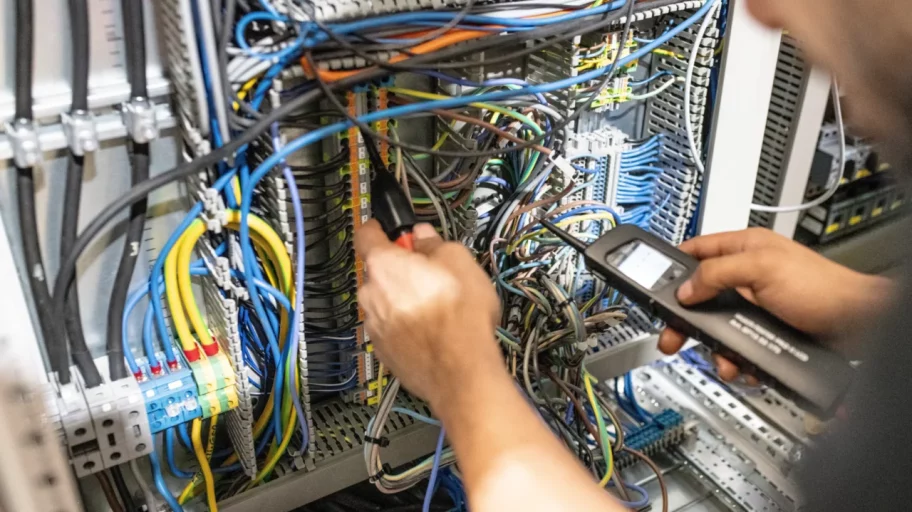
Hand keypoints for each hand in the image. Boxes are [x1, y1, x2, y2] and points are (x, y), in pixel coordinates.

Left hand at [355, 220, 503, 408]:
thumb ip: (434, 243)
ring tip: (437, 306)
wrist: (461, 370)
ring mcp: (375, 326)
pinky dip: (406, 326)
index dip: (379, 227)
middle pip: (378, 272)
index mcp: (384, 266)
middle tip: (429, 272)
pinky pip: (391, 328)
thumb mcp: (459, 261)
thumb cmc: (460, 318)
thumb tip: (425, 237)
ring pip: (384, 302)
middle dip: (399, 270)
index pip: (366, 234)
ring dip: (403, 300)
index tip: (388, 227)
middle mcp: (371, 295)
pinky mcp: (384, 352)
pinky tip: (433, 329)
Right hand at [658, 228, 891, 379]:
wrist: (857, 324)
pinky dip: (733, 359)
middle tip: (670, 335)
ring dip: (712, 345)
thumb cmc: (822, 287)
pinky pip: (735, 346)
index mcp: (744, 248)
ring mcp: (754, 305)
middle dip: (685, 318)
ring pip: (716, 327)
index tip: (652, 283)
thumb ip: (717, 273)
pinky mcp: (762, 331)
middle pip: (699, 296)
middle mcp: (746, 275)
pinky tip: (738, 364)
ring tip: (719, 357)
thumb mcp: (761, 268)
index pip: (695, 251)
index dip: (671, 267)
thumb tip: (685, 288)